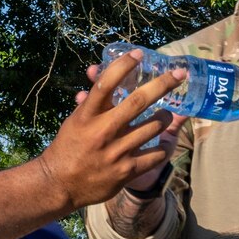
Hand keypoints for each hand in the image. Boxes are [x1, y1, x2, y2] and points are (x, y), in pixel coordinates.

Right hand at [38, 54, 180, 209]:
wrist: (59, 184)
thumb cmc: (69, 147)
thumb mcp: (76, 120)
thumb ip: (92, 98)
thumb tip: (96, 70)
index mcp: (87, 115)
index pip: (105, 84)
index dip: (123, 66)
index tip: (139, 54)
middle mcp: (103, 131)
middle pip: (138, 101)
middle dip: (163, 84)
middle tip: (178, 75)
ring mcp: (116, 152)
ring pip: (154, 126)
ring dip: (165, 117)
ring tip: (165, 115)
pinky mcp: (127, 171)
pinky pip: (156, 155)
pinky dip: (162, 146)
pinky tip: (161, 142)